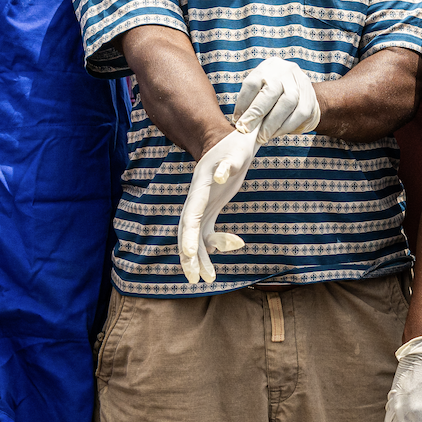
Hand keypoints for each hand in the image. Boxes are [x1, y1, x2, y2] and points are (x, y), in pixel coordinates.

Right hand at [178, 127, 260, 282]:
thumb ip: (228, 165)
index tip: (190, 255)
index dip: (189, 237)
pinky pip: (206, 233)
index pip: (190, 217)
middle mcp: (196, 200)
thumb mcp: (236, 153)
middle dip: (189, 257)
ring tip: (208, 279)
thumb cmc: (235, 146)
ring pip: (194, 237)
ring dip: (199, 258)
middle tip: (196, 279)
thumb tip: (220, 177)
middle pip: (186, 233)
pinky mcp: (209, 210)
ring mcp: (201, 206)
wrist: (230, 142)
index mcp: (200, 189)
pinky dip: (211, 246)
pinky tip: (224, 253)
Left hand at [233, 57, 320, 138]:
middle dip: (257, 114)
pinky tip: (276, 133)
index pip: (252, 83)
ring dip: (273, 123)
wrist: (299, 91)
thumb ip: (250, 102)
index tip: (238, 121)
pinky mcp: (310, 96)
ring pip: (288, 102)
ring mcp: (300, 82)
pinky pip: (300, 113)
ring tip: (262, 136)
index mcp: (268, 67)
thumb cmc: (272, 94)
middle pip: (270, 92)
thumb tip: (239, 123)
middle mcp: (285, 71)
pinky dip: (286, 126)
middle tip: (247, 130)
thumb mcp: (260, 89)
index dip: (243, 104)